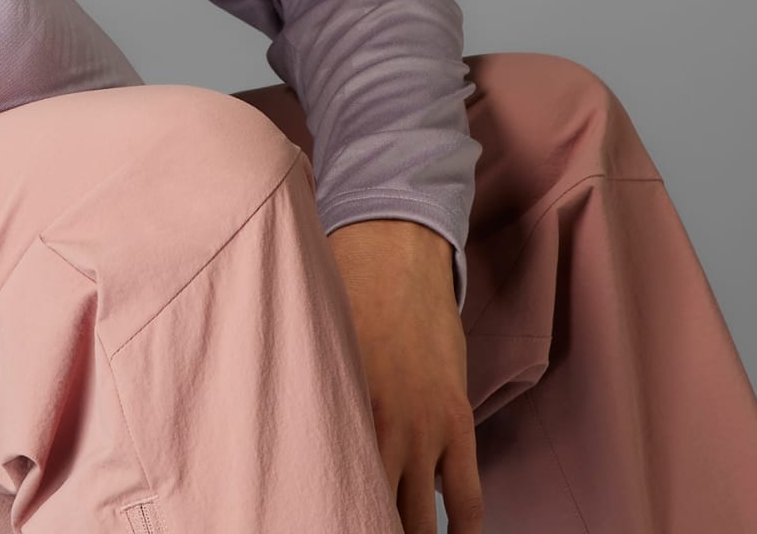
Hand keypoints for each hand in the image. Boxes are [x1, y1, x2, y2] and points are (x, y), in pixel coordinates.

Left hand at [326, 218, 483, 533]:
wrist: (394, 250)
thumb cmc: (343, 293)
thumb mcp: (316, 345)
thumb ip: (314, 396)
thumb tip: (289, 438)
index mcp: (339, 408)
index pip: (332, 485)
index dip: (329, 512)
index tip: (317, 519)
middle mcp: (383, 428)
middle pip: (374, 512)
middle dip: (364, 526)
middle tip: (353, 526)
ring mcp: (425, 430)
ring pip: (420, 518)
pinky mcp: (457, 421)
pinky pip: (467, 497)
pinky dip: (462, 527)